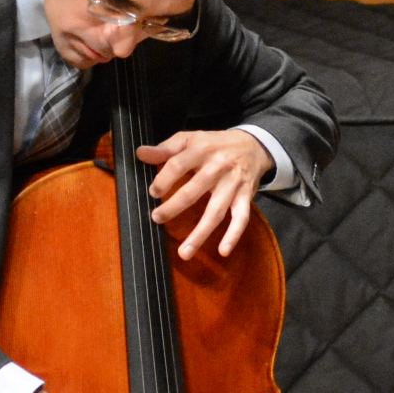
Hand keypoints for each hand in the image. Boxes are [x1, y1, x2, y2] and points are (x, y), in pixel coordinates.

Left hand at [141, 129, 274, 259]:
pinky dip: (233, 235)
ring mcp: (233, 184)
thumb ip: (165, 148)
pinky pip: (241, 218)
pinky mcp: (246, 197)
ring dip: (200, 233)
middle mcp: (218, 167)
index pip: (178, 165)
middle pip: (194, 190)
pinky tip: (223, 251)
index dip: (164, 179)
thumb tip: (140, 154)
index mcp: (201, 150)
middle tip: (157, 218)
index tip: (153, 193)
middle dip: (174, 207)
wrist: (253, 145)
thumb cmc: (215, 144)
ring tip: (184, 253)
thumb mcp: (190, 139)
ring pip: (215, 211)